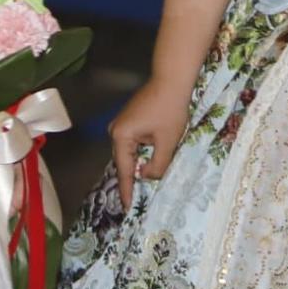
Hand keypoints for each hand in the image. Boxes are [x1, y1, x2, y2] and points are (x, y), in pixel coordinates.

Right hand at [109, 75, 192, 207]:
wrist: (172, 79)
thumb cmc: (170, 109)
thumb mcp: (167, 141)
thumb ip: (157, 164)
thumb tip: (147, 176)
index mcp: (121, 136)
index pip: (124, 170)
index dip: (127, 190)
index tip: (127, 208)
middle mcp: (115, 130)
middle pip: (124, 161)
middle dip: (131, 179)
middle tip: (134, 201)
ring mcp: (121, 123)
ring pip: (129, 152)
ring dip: (137, 165)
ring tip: (140, 186)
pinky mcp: (129, 119)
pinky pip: (132, 143)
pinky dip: (140, 153)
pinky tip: (147, 163)